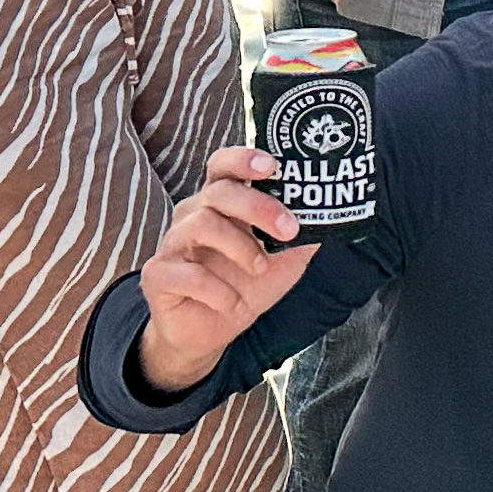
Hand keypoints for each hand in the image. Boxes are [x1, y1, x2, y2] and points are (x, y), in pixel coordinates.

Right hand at [134, 147, 315, 396]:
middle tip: (287, 229)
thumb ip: (303, 237)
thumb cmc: (245, 286)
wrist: (209, 333)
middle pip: (219, 192)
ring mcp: (172, 244)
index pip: (223, 165)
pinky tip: (233, 305)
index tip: (272, 166)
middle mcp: (193, 215)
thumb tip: (334, 216)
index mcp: (220, 204)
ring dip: (240, 247)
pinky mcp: (158, 275)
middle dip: (258, 206)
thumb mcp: (284, 261)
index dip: (244, 159)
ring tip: (260, 269)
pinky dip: (218, 291)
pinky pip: (187, 274)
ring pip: (201, 224)